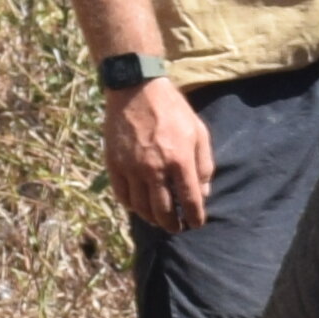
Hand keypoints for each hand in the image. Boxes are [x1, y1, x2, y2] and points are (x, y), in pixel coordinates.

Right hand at [106, 75, 211, 235]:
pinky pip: (122, 195)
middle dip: (172, 225)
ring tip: (159, 220)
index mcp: (180, 160)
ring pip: (141, 207)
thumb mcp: (199, 132)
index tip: (196, 223)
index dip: (195, 217)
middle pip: (163, 211)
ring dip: (152, 218)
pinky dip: (131, 206)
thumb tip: (204, 193)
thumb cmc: (173, 110)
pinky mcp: (114, 164)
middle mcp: (154, 168)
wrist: (137, 90)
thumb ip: (204, 165)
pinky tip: (139, 206)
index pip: (190, 201)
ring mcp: (131, 168)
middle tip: (177, 228)